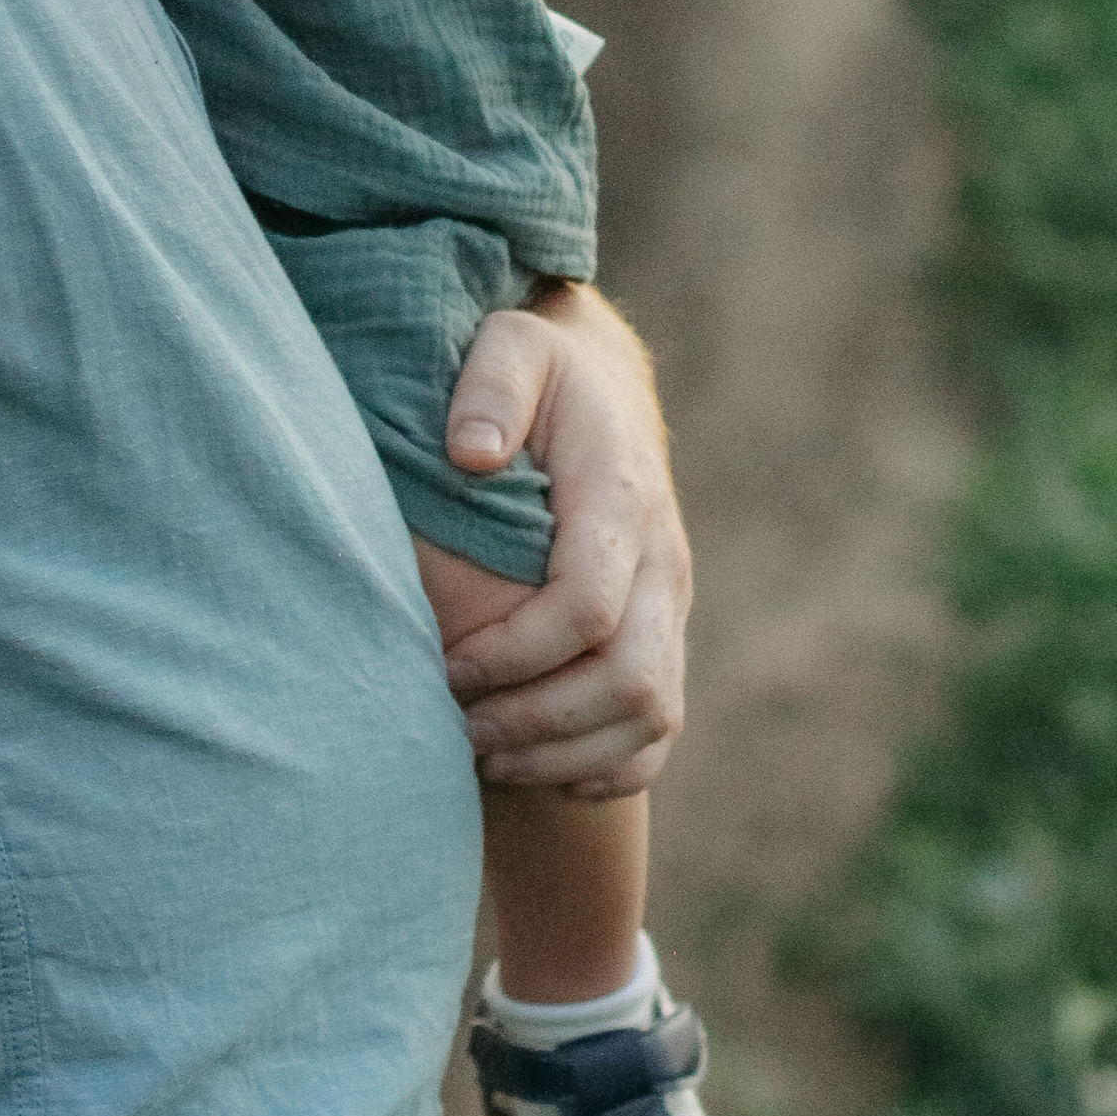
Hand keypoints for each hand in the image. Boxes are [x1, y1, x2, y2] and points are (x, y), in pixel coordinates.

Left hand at [432, 284, 690, 796]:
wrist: (603, 387)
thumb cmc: (538, 371)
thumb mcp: (510, 346)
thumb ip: (492, 386)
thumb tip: (473, 453)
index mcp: (621, 498)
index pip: (588, 607)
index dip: (516, 652)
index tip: (446, 664)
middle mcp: (662, 559)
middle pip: (630, 679)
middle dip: (539, 721)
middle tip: (457, 731)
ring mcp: (670, 603)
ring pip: (653, 716)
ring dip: (566, 753)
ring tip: (481, 756)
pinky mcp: (666, 634)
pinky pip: (661, 730)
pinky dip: (609, 767)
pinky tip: (540, 769)